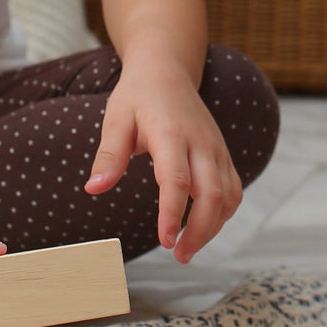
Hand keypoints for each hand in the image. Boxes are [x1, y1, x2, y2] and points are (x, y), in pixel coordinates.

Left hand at [83, 54, 241, 262]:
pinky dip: (223, 214)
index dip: (173, 213)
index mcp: (171, 133)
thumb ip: (108, 156)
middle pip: (213, 194)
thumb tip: (93, 190)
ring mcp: (216, 148)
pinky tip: (203, 228)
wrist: (167, 71)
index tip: (165, 241)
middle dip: (200, 231)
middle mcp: (201, 142)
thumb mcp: (116, 120)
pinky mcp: (223, 154)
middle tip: (179, 255)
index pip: (178, 180)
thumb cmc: (137, 97)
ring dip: (213, 227)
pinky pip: (233, 189)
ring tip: (188, 249)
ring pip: (228, 195)